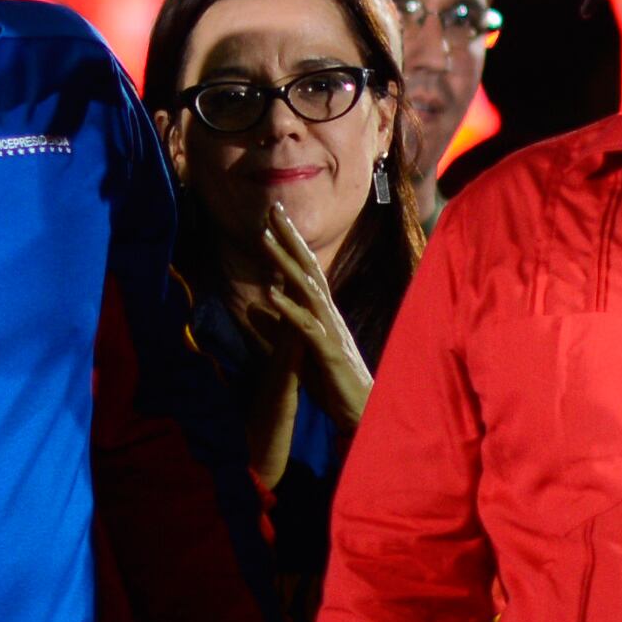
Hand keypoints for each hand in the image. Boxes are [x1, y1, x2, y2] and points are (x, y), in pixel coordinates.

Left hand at [262, 203, 375, 427]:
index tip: (273, 218)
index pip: (306, 270)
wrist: (361, 412)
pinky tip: (270, 294)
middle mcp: (328, 315)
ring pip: (306, 290)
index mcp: (322, 313)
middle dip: (290, 238)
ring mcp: (330, 331)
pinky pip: (305, 326)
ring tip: (263, 240)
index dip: (290, 244)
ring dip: (284, 264)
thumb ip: (281, 326)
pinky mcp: (328, 352)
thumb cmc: (333, 383)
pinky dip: (288, 309)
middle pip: (308, 268)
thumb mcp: (300, 349)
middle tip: (273, 209)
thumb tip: (260, 305)